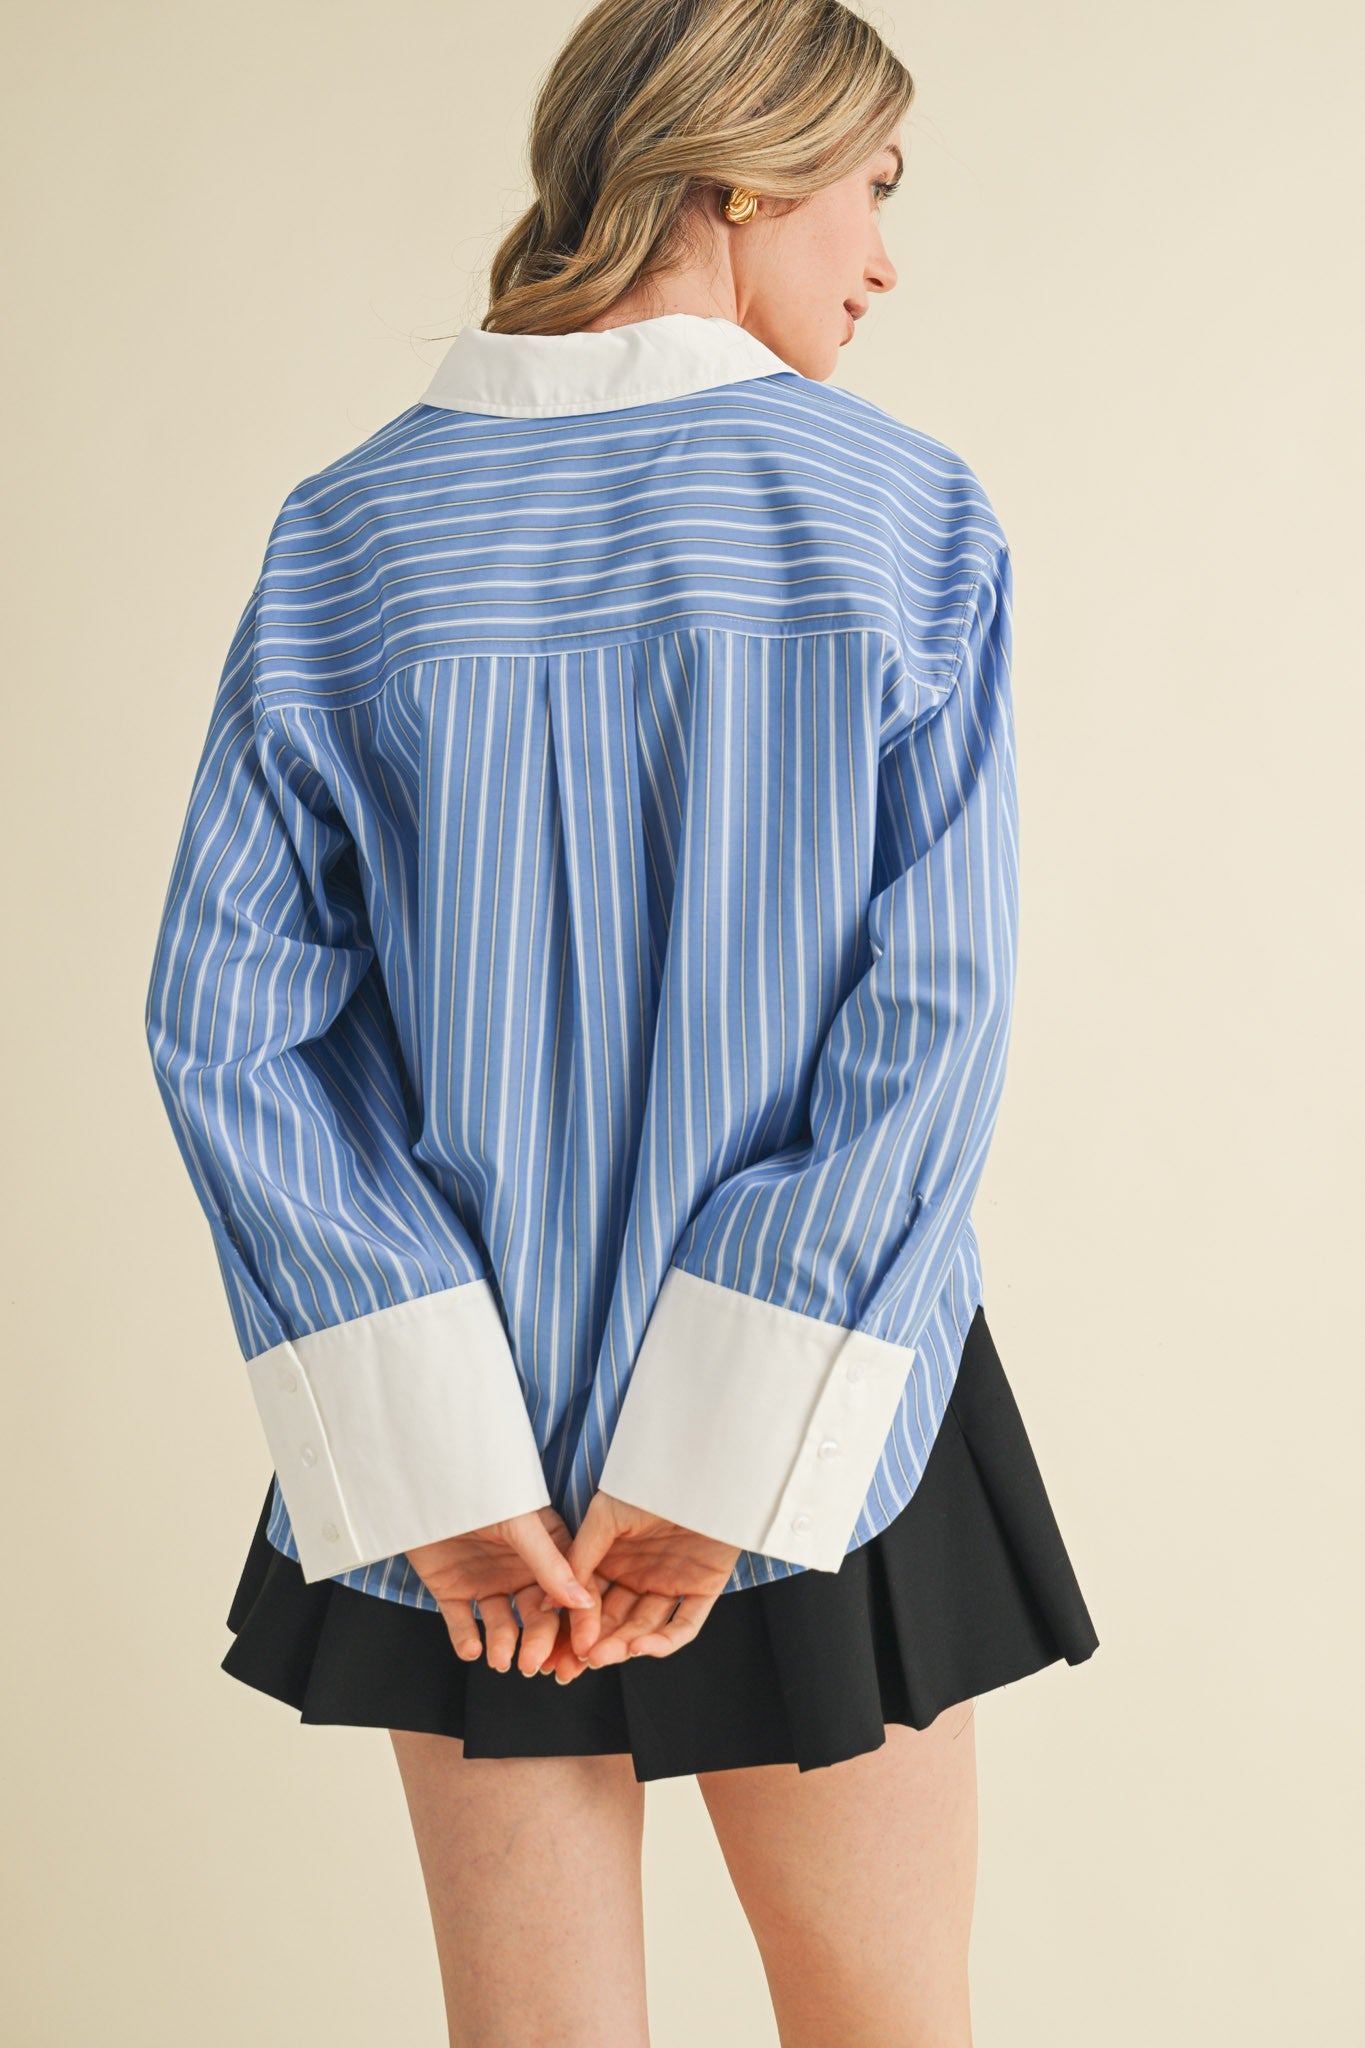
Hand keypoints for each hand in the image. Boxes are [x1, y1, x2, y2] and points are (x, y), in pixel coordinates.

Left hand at [406, 1508, 597, 1676]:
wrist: (427, 1482)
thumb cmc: (482, 1491)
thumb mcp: (521, 1526)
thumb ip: (549, 1564)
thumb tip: (583, 1602)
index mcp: (546, 1551)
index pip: (569, 1593)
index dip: (577, 1623)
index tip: (582, 1651)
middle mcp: (521, 1570)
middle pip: (538, 1616)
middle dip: (537, 1642)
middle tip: (531, 1665)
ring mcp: (488, 1581)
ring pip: (503, 1624)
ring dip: (502, 1644)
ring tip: (498, 1658)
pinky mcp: (453, 1591)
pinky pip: (463, 1623)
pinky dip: (466, 1640)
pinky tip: (471, 1648)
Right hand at [550, 1491, 741, 1682]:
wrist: (704, 1470)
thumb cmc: (650, 1484)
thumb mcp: (605, 1517)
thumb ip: (580, 1558)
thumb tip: (550, 1602)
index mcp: (614, 1559)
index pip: (591, 1601)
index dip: (578, 1624)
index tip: (567, 1644)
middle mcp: (640, 1575)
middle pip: (616, 1621)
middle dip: (598, 1642)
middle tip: (583, 1661)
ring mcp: (671, 1584)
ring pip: (644, 1628)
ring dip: (624, 1645)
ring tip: (605, 1655)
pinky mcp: (702, 1590)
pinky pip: (684, 1624)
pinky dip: (664, 1642)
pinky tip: (641, 1647)